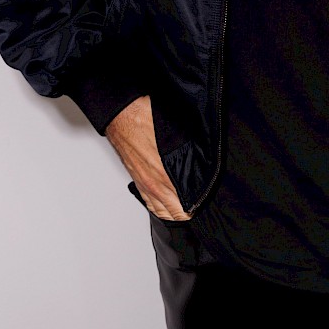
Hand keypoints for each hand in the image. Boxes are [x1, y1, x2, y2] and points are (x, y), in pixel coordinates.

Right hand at [105, 95, 190, 219]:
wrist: (122, 116)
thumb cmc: (145, 119)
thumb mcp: (176, 133)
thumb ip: (189, 150)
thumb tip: (202, 157)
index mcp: (164, 174)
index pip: (184, 203)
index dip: (197, 205)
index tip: (205, 202)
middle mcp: (153, 183)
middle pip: (174, 212)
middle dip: (187, 212)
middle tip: (198, 207)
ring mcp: (144, 183)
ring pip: (160, 210)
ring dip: (173, 213)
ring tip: (185, 210)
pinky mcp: (137, 179)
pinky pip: (149, 202)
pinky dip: (159, 208)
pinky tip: (165, 206)